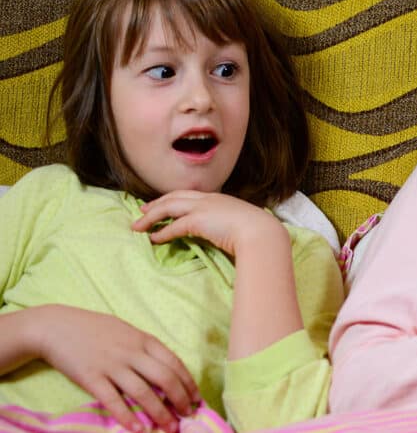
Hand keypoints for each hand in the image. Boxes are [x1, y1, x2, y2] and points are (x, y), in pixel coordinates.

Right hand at [36, 305, 199, 432]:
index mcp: (144, 340)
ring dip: (159, 413)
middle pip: (164, 378)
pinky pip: (112, 400)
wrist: (58, 326)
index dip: (188, 382)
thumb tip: (164, 368)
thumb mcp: (127, 331)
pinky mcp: (91, 378)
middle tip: (188, 415)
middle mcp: (132, 352)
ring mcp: (112, 365)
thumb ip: (145, 348)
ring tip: (169, 427)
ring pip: (143, 392)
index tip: (197, 397)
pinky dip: (127, 416)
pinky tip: (137, 429)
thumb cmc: (94, 328)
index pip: (174, 362)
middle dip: (180, 399)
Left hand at [133, 191, 285, 256]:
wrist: (261, 233)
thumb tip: (223, 233)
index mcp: (219, 198)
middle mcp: (209, 199)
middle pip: (174, 196)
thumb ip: (228, 223)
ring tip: (138, 226)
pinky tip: (153, 239)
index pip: (189, 195)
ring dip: (151, 217)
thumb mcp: (241, 223)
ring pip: (168, 207)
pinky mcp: (197, 221)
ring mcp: (203, 208)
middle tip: (141, 211)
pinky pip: (173, 226)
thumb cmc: (257, 231)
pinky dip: (161, 232)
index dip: (172, 198)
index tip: (160, 203)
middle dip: (156, 203)